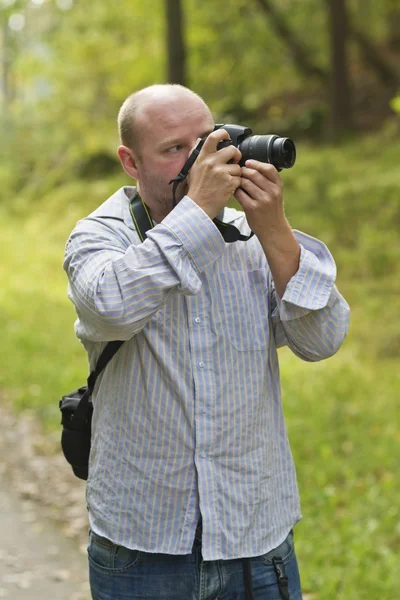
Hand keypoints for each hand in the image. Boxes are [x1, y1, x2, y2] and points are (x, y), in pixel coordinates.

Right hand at [187, 129, 241, 219]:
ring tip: (226, 181)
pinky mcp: (229, 182)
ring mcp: (221, 172)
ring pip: (238, 166)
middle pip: (233, 150)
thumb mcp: (193, 169)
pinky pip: (239, 178)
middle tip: (234, 162)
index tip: (227, 138)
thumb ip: (199, 155)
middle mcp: (211, 162)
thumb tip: (201, 140)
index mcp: (203, 157)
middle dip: (236, 156)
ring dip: (236, 174)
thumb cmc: (196, 190)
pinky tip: (228, 188)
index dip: (223, 134)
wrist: (198, 207)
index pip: (214, 137)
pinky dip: (236, 184)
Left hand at [235, 160, 299, 296]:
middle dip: (243, 171)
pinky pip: (239, 194)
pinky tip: (234, 191)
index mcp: (278, 186)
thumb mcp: (276, 193)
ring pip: (245, 183)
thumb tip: (251, 166)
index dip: (256, 163)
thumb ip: (268, 181)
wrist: (272, 229)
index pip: (269, 168)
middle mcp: (272, 192)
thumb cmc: (272, 209)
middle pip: (254, 174)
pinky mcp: (252, 208)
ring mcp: (262, 200)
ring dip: (238, 180)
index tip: (248, 162)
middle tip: (238, 172)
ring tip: (236, 182)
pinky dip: (235, 190)